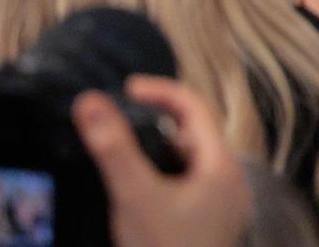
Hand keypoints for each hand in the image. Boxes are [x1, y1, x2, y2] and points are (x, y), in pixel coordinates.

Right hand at [72, 77, 250, 246]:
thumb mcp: (134, 196)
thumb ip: (112, 148)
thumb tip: (88, 101)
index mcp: (221, 166)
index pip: (195, 108)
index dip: (160, 91)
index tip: (126, 88)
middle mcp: (230, 183)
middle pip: (193, 136)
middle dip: (156, 124)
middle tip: (118, 124)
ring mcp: (222, 208)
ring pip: (189, 165)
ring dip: (158, 154)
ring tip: (121, 157)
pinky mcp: (210, 228)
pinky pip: (187, 190)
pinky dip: (162, 181)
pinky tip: (137, 194)